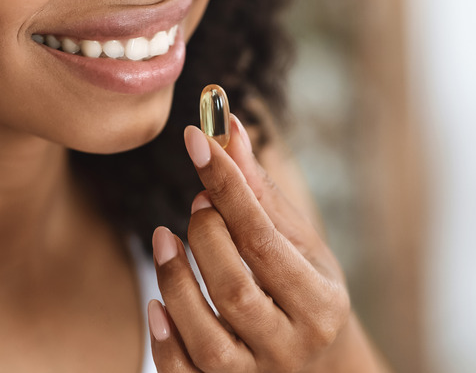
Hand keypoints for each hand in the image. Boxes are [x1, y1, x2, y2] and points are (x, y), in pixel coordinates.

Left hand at [148, 115, 352, 372]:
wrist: (319, 371)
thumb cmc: (304, 295)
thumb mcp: (298, 247)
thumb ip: (260, 194)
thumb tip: (227, 128)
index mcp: (319, 303)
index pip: (263, 238)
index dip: (227, 185)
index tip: (196, 139)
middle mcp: (291, 346)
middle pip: (234, 287)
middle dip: (204, 235)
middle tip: (195, 203)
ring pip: (206, 335)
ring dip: (175, 279)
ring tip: (164, 238)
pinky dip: (164, 339)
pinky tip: (155, 302)